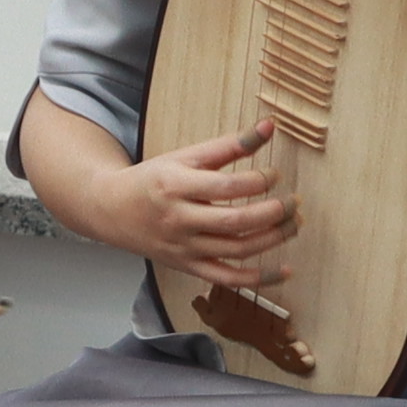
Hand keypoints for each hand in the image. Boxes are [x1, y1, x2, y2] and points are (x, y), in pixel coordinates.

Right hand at [104, 120, 289, 296]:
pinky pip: (227, 279)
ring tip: (293, 225)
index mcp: (176, 186)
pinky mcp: (188, 267)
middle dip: (272, 213)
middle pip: (234, 222)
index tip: (275, 175)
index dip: (258, 182)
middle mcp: (179, 220)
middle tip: (293, 203)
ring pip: (236, 250)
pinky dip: (258, 279)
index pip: (225, 187)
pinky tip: (283, 270)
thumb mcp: (185, 157)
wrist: (113, 211)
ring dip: (272, 239)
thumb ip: (228, 145)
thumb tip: (269, 127)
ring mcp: (184, 248)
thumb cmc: (153, 180)